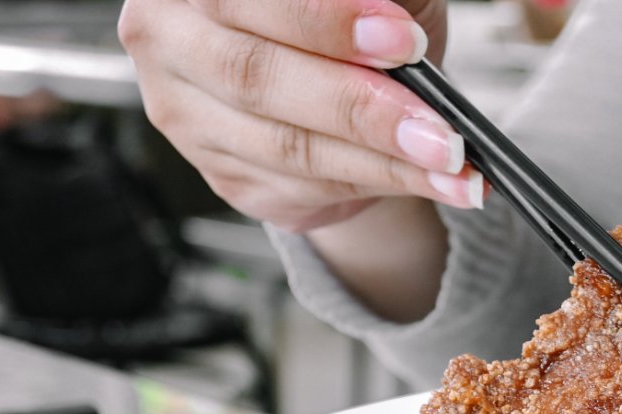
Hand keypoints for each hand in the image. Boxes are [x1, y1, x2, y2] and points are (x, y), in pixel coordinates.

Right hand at [118, 0, 482, 232]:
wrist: (332, 89)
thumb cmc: (347, 19)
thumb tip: (396, 19)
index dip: (326, 21)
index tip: (405, 41)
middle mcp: (169, 39)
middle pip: (257, 78)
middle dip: (361, 108)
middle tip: (439, 131)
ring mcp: (188, 117)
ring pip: (289, 147)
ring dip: (384, 161)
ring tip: (452, 163)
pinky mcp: (226, 177)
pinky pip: (305, 187)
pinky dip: (379, 184)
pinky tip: (431, 181)